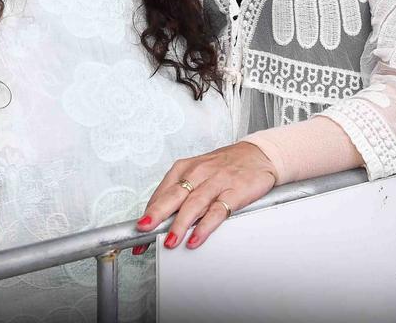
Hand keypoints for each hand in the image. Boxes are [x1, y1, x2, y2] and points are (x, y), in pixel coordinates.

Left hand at [136, 141, 277, 249]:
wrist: (258, 154)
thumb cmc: (224, 166)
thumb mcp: (197, 173)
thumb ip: (179, 194)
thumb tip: (158, 219)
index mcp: (184, 169)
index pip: (161, 194)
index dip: (148, 214)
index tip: (137, 232)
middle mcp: (198, 173)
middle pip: (173, 196)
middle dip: (157, 214)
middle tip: (144, 230)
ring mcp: (216, 182)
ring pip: (194, 204)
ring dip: (180, 224)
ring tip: (170, 241)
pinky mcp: (234, 192)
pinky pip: (217, 211)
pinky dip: (205, 226)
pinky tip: (196, 238)